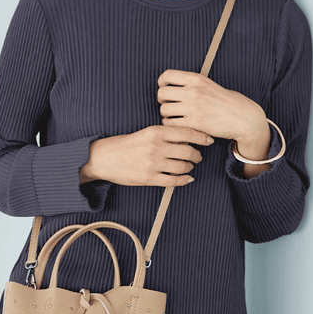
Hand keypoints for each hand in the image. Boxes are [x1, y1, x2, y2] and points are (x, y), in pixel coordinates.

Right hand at [80, 125, 214, 186]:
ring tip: (189, 166)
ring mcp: (152, 163)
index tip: (209, 139)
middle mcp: (155, 147)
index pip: (186, 132)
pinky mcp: (148, 178)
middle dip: (197, 154)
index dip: (201, 136)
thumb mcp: (145, 133)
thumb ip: (165, 135)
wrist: (103, 158)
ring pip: (182, 166)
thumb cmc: (125, 145)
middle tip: (198, 156)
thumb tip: (187, 140)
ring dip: (189, 167)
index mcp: (155, 132)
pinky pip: (174, 181)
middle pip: (188, 151)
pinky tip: (187, 178)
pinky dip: (184, 180)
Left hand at [156, 69, 270, 158]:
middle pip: (161, 93)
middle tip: (169, 106)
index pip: (167, 75)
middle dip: (162, 101)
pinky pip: (171, 124)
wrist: (242, 117)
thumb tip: (172, 86)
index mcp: (196, 79)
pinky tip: (178, 125)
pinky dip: (171, 126)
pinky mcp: (194, 123)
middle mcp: (193, 91)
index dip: (162, 83)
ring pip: (164, 110)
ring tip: (174, 117)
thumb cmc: (226, 102)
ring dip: (166, 115)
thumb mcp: (209, 85)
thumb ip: (192, 84)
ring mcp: (193, 107)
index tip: (166, 90)